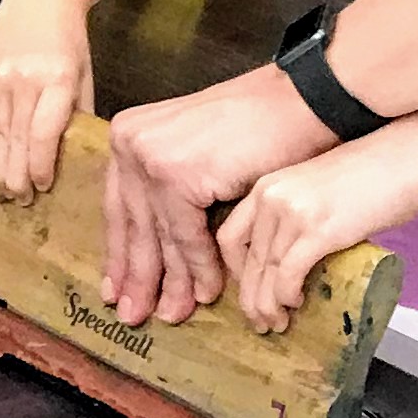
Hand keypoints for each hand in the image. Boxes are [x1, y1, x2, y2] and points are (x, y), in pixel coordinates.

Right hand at [0, 0, 95, 199]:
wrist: (39, 1)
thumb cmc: (69, 43)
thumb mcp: (84, 76)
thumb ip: (77, 115)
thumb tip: (74, 158)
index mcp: (56, 81)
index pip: (43, 133)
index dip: (41, 165)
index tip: (44, 186)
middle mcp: (23, 82)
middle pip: (16, 140)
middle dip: (18, 177)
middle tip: (23, 202)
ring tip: (6, 192)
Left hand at [98, 64, 335, 324]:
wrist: (301, 102)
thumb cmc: (257, 127)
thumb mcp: (195, 152)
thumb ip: (167, 185)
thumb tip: (149, 244)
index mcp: (128, 133)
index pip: (118, 205)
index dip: (119, 252)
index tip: (116, 289)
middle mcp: (130, 141)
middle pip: (132, 223)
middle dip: (138, 275)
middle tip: (136, 316)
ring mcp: (151, 156)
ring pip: (158, 234)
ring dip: (170, 281)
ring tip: (173, 314)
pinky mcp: (178, 175)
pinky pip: (186, 236)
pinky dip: (199, 268)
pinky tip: (207, 292)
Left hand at [215, 132, 417, 333]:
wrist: (406, 154)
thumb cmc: (372, 174)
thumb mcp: (316, 191)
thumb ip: (298, 219)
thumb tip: (295, 261)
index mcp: (267, 186)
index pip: (230, 237)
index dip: (236, 273)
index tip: (248, 293)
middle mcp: (271, 196)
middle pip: (246, 259)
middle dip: (250, 298)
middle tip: (260, 323)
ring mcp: (293, 212)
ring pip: (266, 271)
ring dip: (267, 305)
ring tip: (276, 324)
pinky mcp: (319, 229)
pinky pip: (289, 271)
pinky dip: (287, 294)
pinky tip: (294, 304)